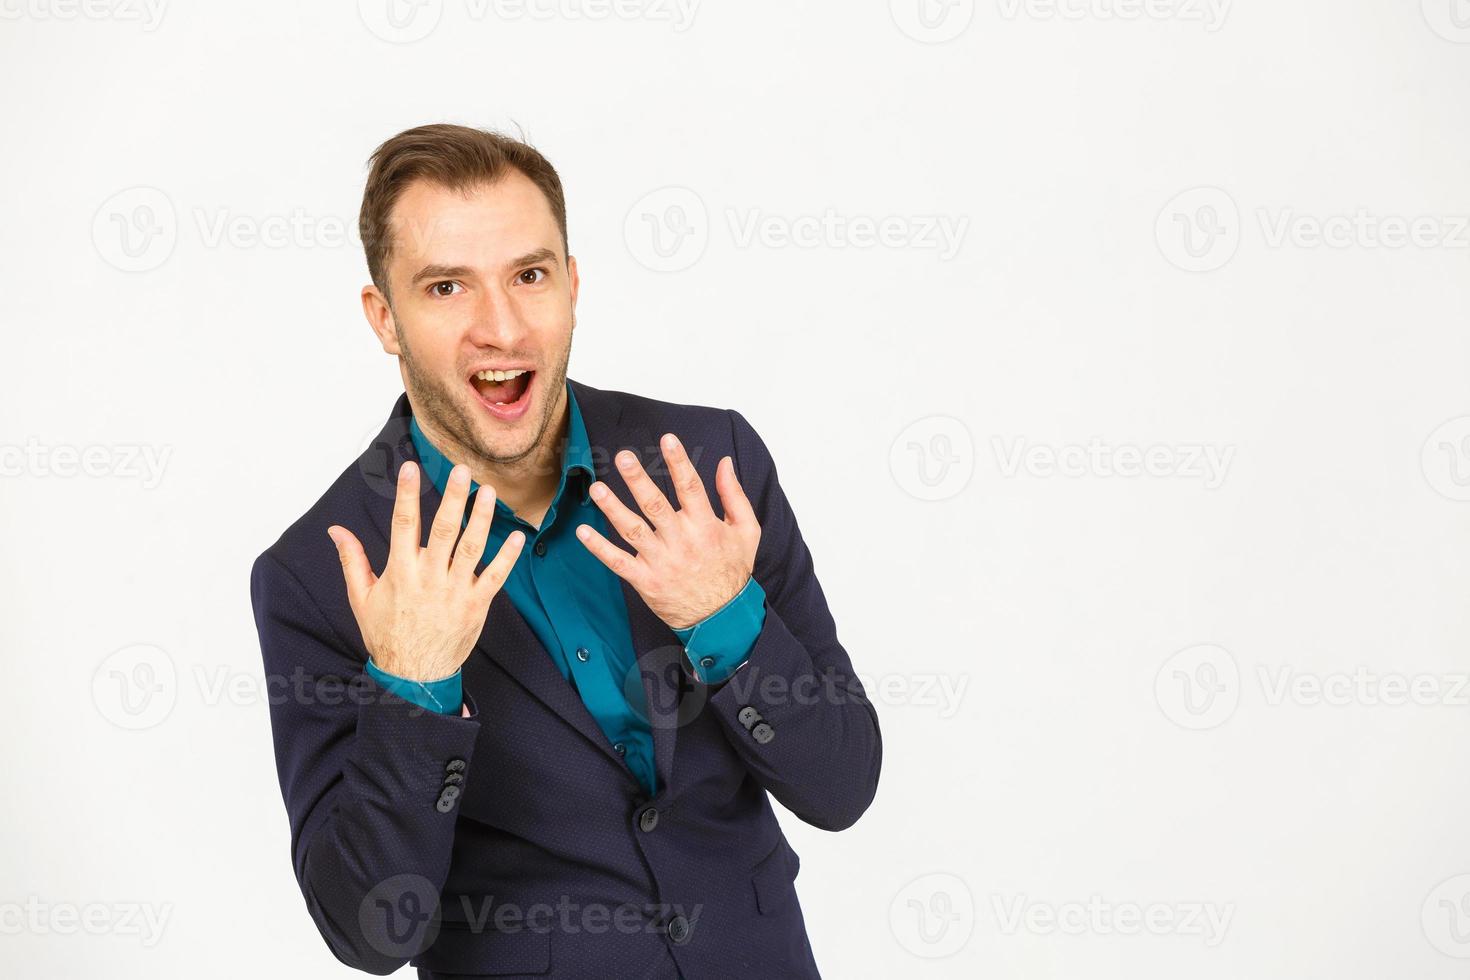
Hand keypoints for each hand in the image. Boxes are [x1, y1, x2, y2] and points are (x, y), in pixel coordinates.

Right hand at [327, 461, 524, 681]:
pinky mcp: (476, 605)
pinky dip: (508, 557)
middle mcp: (429, 578)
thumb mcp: (361, 598)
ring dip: (481, 518)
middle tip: (461, 470)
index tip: (410, 467)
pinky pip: (496, 577)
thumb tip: (335, 530)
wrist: (413, 675)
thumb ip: (352, 560)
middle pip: (442, 531)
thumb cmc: (387, 633)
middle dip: (452, 499)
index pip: (402, 525)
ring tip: (488, 492)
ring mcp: (455, 592)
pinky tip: (518, 536)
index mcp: (400, 573)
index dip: (406, 494)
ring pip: (471, 548)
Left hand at [575, 433, 759, 629]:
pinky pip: (619, 562)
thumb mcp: (746, 531)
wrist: (722, 617)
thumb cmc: (733, 571)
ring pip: (633, 531)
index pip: (691, 487)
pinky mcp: (646, 581)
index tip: (667, 439)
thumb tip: (724, 462)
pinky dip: (599, 549)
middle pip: (656, 505)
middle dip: (638, 480)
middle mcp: (681, 541)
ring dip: (613, 508)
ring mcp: (661, 561)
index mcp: (706, 526)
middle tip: (622, 457)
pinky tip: (582, 532)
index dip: (678, 462)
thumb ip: (734, 495)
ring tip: (596, 488)